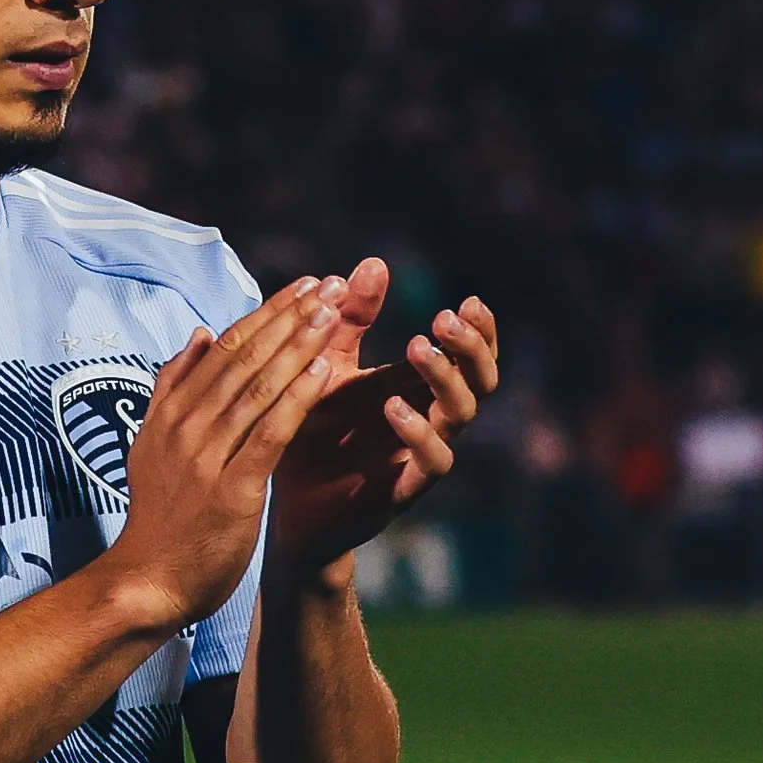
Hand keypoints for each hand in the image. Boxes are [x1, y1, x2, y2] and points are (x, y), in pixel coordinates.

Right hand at [109, 281, 345, 632]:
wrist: (147, 583)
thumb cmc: (160, 519)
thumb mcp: (152, 445)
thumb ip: (171, 388)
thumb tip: (196, 334)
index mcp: (171, 412)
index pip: (223, 347)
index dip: (266, 312)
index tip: (304, 285)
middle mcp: (185, 426)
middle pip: (243, 358)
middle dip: (289, 317)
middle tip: (329, 284)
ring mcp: (206, 457)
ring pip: (257, 387)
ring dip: (297, 345)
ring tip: (332, 313)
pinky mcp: (231, 490)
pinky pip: (269, 433)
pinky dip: (296, 397)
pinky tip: (324, 370)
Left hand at [269, 270, 500, 571]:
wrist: (282, 500)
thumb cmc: (311, 429)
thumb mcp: (327, 364)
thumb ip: (351, 319)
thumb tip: (373, 262)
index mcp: (418, 388)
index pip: (471, 355)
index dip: (480, 331)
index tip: (470, 300)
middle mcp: (429, 419)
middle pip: (480, 381)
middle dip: (472, 348)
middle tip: (446, 318)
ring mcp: (418, 454)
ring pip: (460, 417)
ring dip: (445, 378)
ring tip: (417, 347)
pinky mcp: (400, 488)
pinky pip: (430, 462)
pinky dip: (418, 432)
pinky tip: (395, 405)